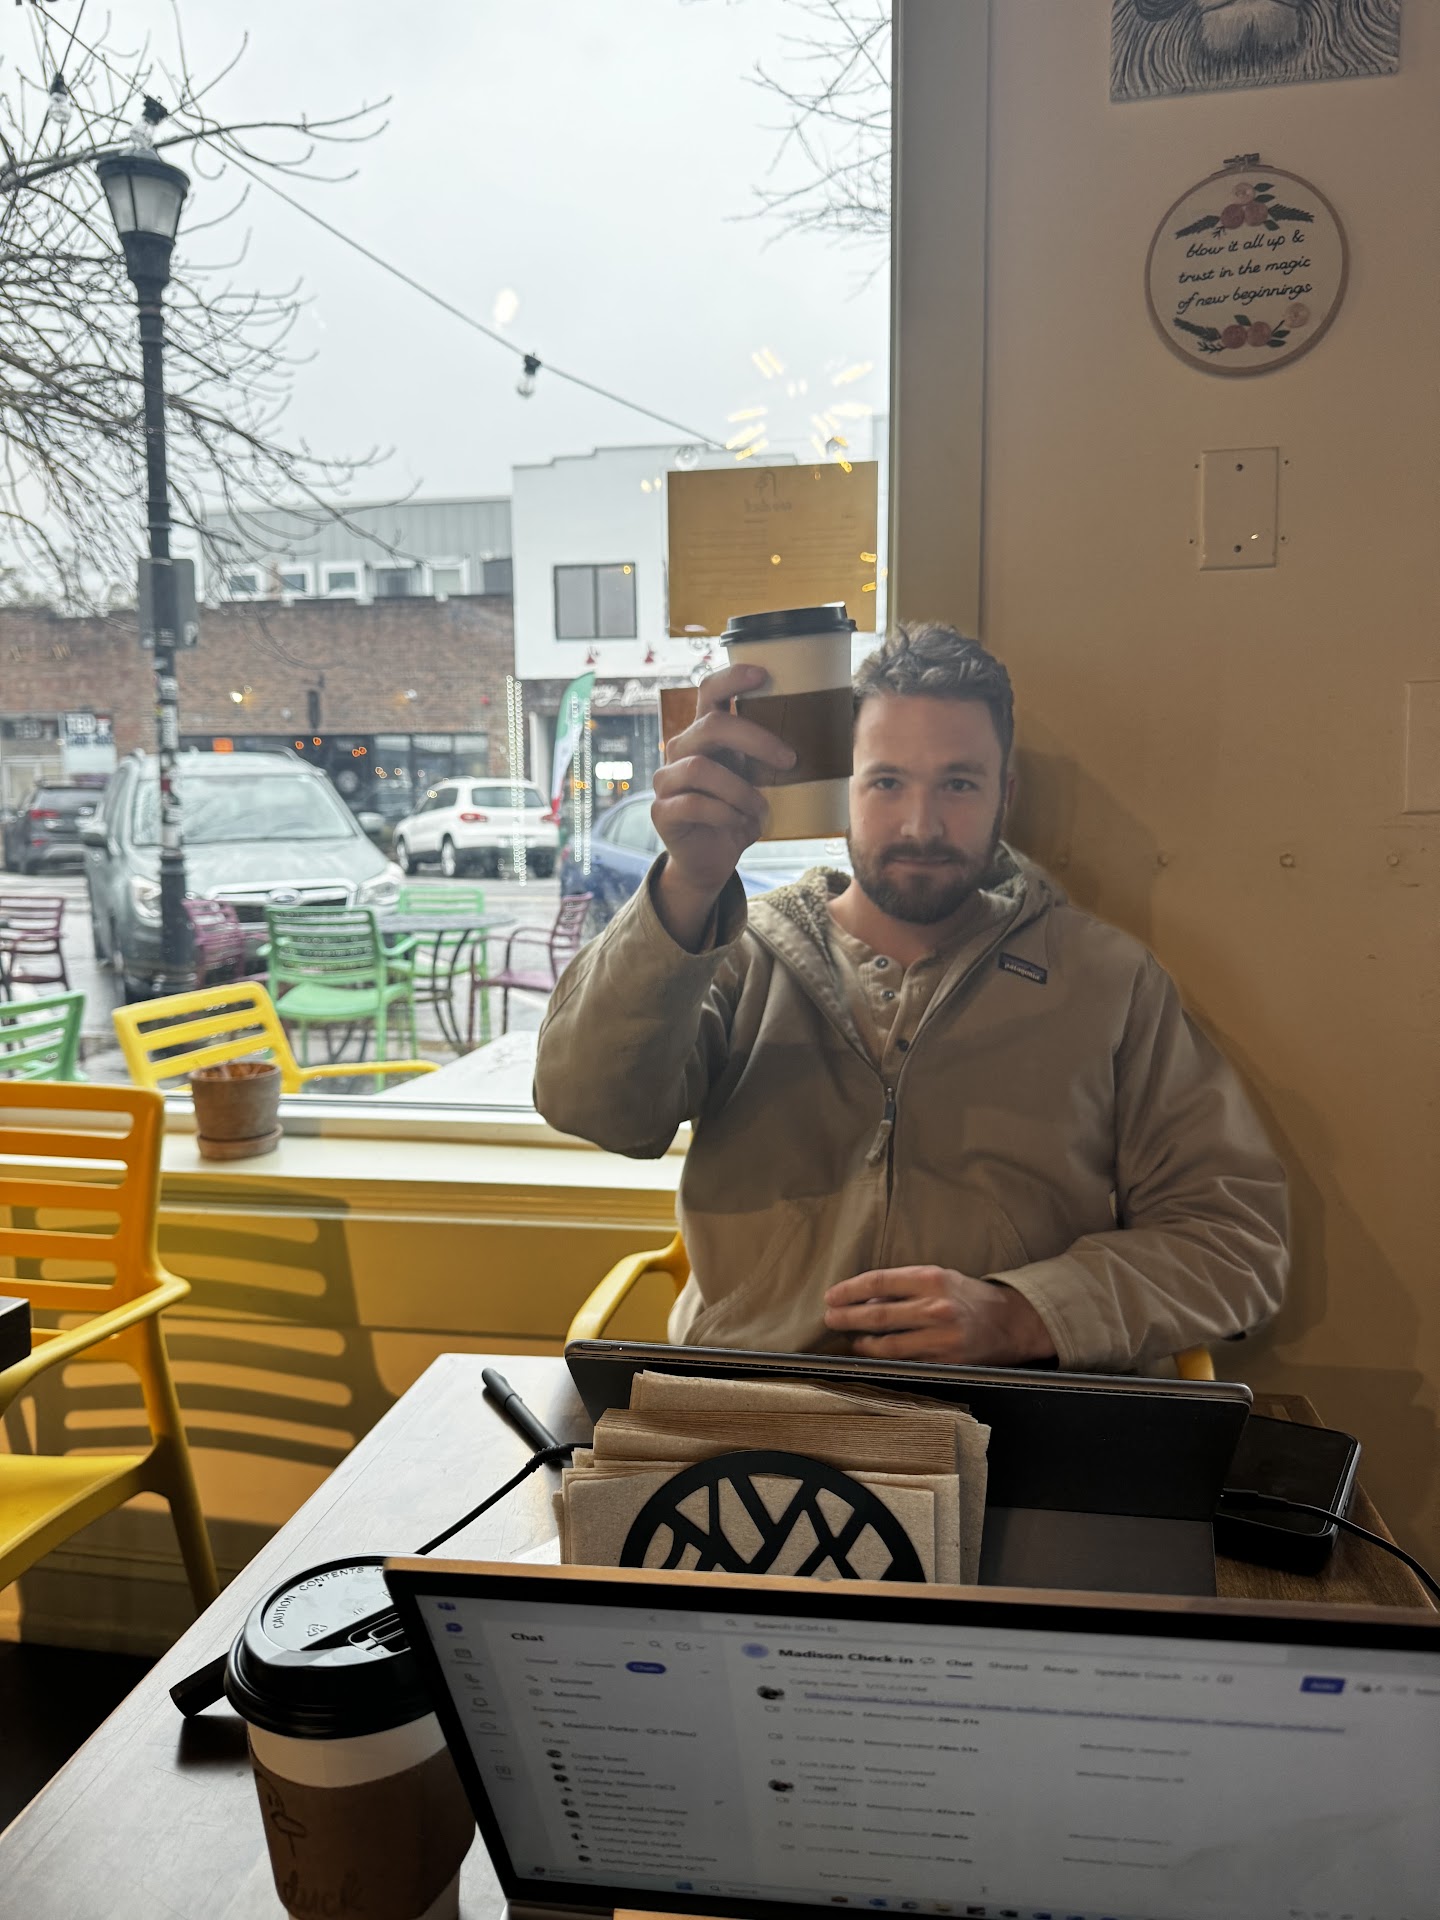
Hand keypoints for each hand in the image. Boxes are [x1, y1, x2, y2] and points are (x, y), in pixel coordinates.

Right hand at [650, 662, 795, 947]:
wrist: (710, 861)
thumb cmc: (739, 814)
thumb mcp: (760, 782)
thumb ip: (774, 758)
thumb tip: (830, 733)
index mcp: (705, 735)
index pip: (710, 692)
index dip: (732, 677)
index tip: (763, 674)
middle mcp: (680, 749)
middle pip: (711, 727)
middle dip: (755, 740)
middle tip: (790, 760)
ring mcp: (666, 779)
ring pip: (700, 769)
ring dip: (740, 790)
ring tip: (760, 809)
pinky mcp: (661, 811)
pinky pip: (694, 805)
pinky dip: (725, 815)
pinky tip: (740, 825)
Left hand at [823, 1266, 1056, 1366]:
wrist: (1012, 1323)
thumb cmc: (969, 1296)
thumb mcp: (940, 1278)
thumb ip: (904, 1286)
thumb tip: (865, 1296)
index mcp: (932, 1279)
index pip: (879, 1282)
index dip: (850, 1290)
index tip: (831, 1296)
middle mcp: (936, 1307)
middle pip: (878, 1314)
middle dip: (847, 1317)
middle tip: (829, 1318)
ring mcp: (941, 1338)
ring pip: (888, 1344)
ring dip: (863, 1343)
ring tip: (851, 1340)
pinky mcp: (946, 1362)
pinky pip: (907, 1362)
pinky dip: (886, 1359)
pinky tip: (874, 1356)